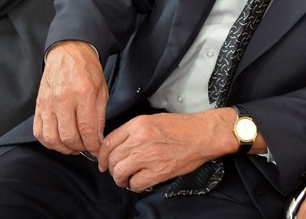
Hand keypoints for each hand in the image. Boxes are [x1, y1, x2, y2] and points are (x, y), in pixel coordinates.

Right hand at [33, 41, 107, 156]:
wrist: (68, 52)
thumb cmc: (87, 69)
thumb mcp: (102, 89)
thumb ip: (99, 115)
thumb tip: (98, 138)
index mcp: (83, 93)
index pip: (87, 129)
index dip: (93, 144)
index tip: (96, 149)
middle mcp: (63, 99)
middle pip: (68, 136)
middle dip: (80, 148)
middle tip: (86, 147)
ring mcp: (48, 103)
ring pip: (52, 138)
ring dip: (64, 148)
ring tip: (73, 146)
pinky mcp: (38, 105)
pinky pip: (39, 131)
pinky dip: (48, 141)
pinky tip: (58, 140)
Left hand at [97, 111, 231, 191]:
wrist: (204, 134)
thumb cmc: (183, 127)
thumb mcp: (154, 119)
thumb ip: (134, 130)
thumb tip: (118, 145)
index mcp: (138, 124)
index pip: (108, 142)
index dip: (102, 155)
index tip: (103, 161)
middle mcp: (140, 139)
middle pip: (112, 159)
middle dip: (111, 168)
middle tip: (117, 171)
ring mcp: (149, 155)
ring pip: (120, 172)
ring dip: (121, 179)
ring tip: (127, 179)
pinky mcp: (159, 171)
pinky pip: (136, 183)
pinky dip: (135, 185)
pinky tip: (141, 181)